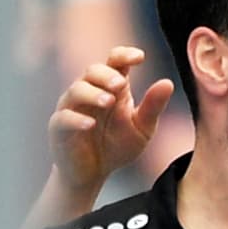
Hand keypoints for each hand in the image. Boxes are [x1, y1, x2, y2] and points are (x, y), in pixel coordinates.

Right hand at [48, 46, 173, 193]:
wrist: (94, 173)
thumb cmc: (117, 145)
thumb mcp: (143, 128)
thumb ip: (153, 107)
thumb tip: (168, 83)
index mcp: (112, 88)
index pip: (114, 62)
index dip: (124, 55)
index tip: (139, 57)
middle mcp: (89, 92)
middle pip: (92, 71)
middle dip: (106, 75)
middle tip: (121, 84)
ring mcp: (72, 108)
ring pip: (76, 90)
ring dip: (93, 93)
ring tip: (108, 101)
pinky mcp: (59, 128)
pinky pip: (63, 118)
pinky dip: (76, 119)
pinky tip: (91, 124)